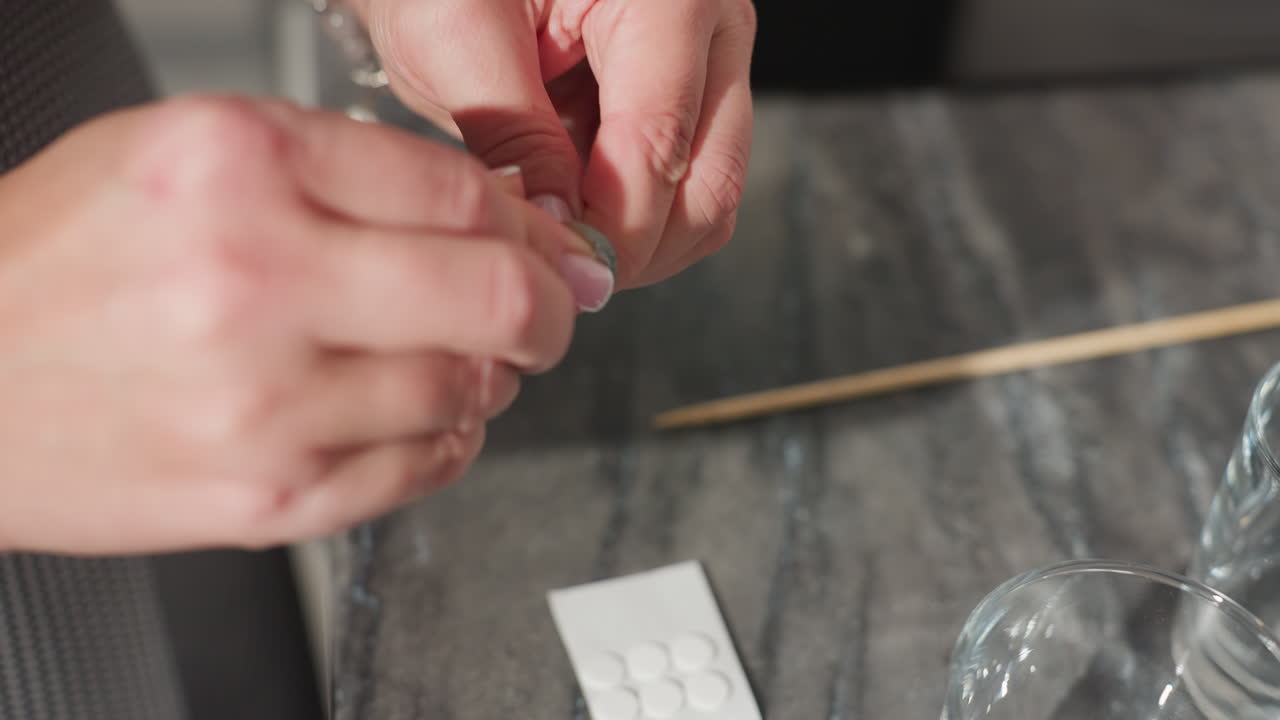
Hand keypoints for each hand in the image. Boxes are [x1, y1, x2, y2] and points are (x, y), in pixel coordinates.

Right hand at [0, 95, 599, 553]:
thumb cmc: (63, 263)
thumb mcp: (191, 153)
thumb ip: (349, 170)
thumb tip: (495, 218)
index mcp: (238, 168)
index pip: (459, 192)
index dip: (523, 220)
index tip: (538, 241)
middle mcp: (253, 283)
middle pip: (498, 295)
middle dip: (550, 303)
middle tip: (547, 305)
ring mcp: (265, 406)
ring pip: (471, 389)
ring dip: (489, 372)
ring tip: (450, 354)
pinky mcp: (268, 500)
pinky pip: (425, 468)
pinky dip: (446, 435)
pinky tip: (411, 411)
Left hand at [354, 0, 756, 288]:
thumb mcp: (455, 32)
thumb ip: (512, 131)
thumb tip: (558, 231)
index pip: (658, 144)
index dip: (603, 227)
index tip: (544, 261)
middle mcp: (714, 28)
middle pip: (708, 186)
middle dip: (630, 246)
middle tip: (551, 264)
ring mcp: (714, 68)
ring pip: (708, 203)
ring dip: (637, 242)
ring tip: (556, 232)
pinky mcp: (697, 103)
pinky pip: (689, 194)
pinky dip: (637, 223)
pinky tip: (574, 210)